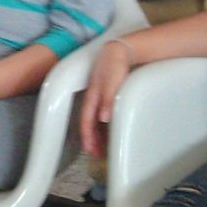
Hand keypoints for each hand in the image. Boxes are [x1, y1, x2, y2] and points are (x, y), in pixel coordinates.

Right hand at [80, 40, 135, 156]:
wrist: (120, 51)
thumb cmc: (115, 66)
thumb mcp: (111, 83)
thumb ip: (107, 101)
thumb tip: (102, 119)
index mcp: (92, 97)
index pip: (86, 121)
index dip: (87, 137)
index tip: (90, 151)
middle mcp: (94, 99)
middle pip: (90, 123)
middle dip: (91, 139)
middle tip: (97, 155)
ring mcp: (99, 97)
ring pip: (96, 120)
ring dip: (98, 133)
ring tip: (103, 146)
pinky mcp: (107, 94)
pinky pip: (102, 114)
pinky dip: (103, 125)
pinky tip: (109, 129)